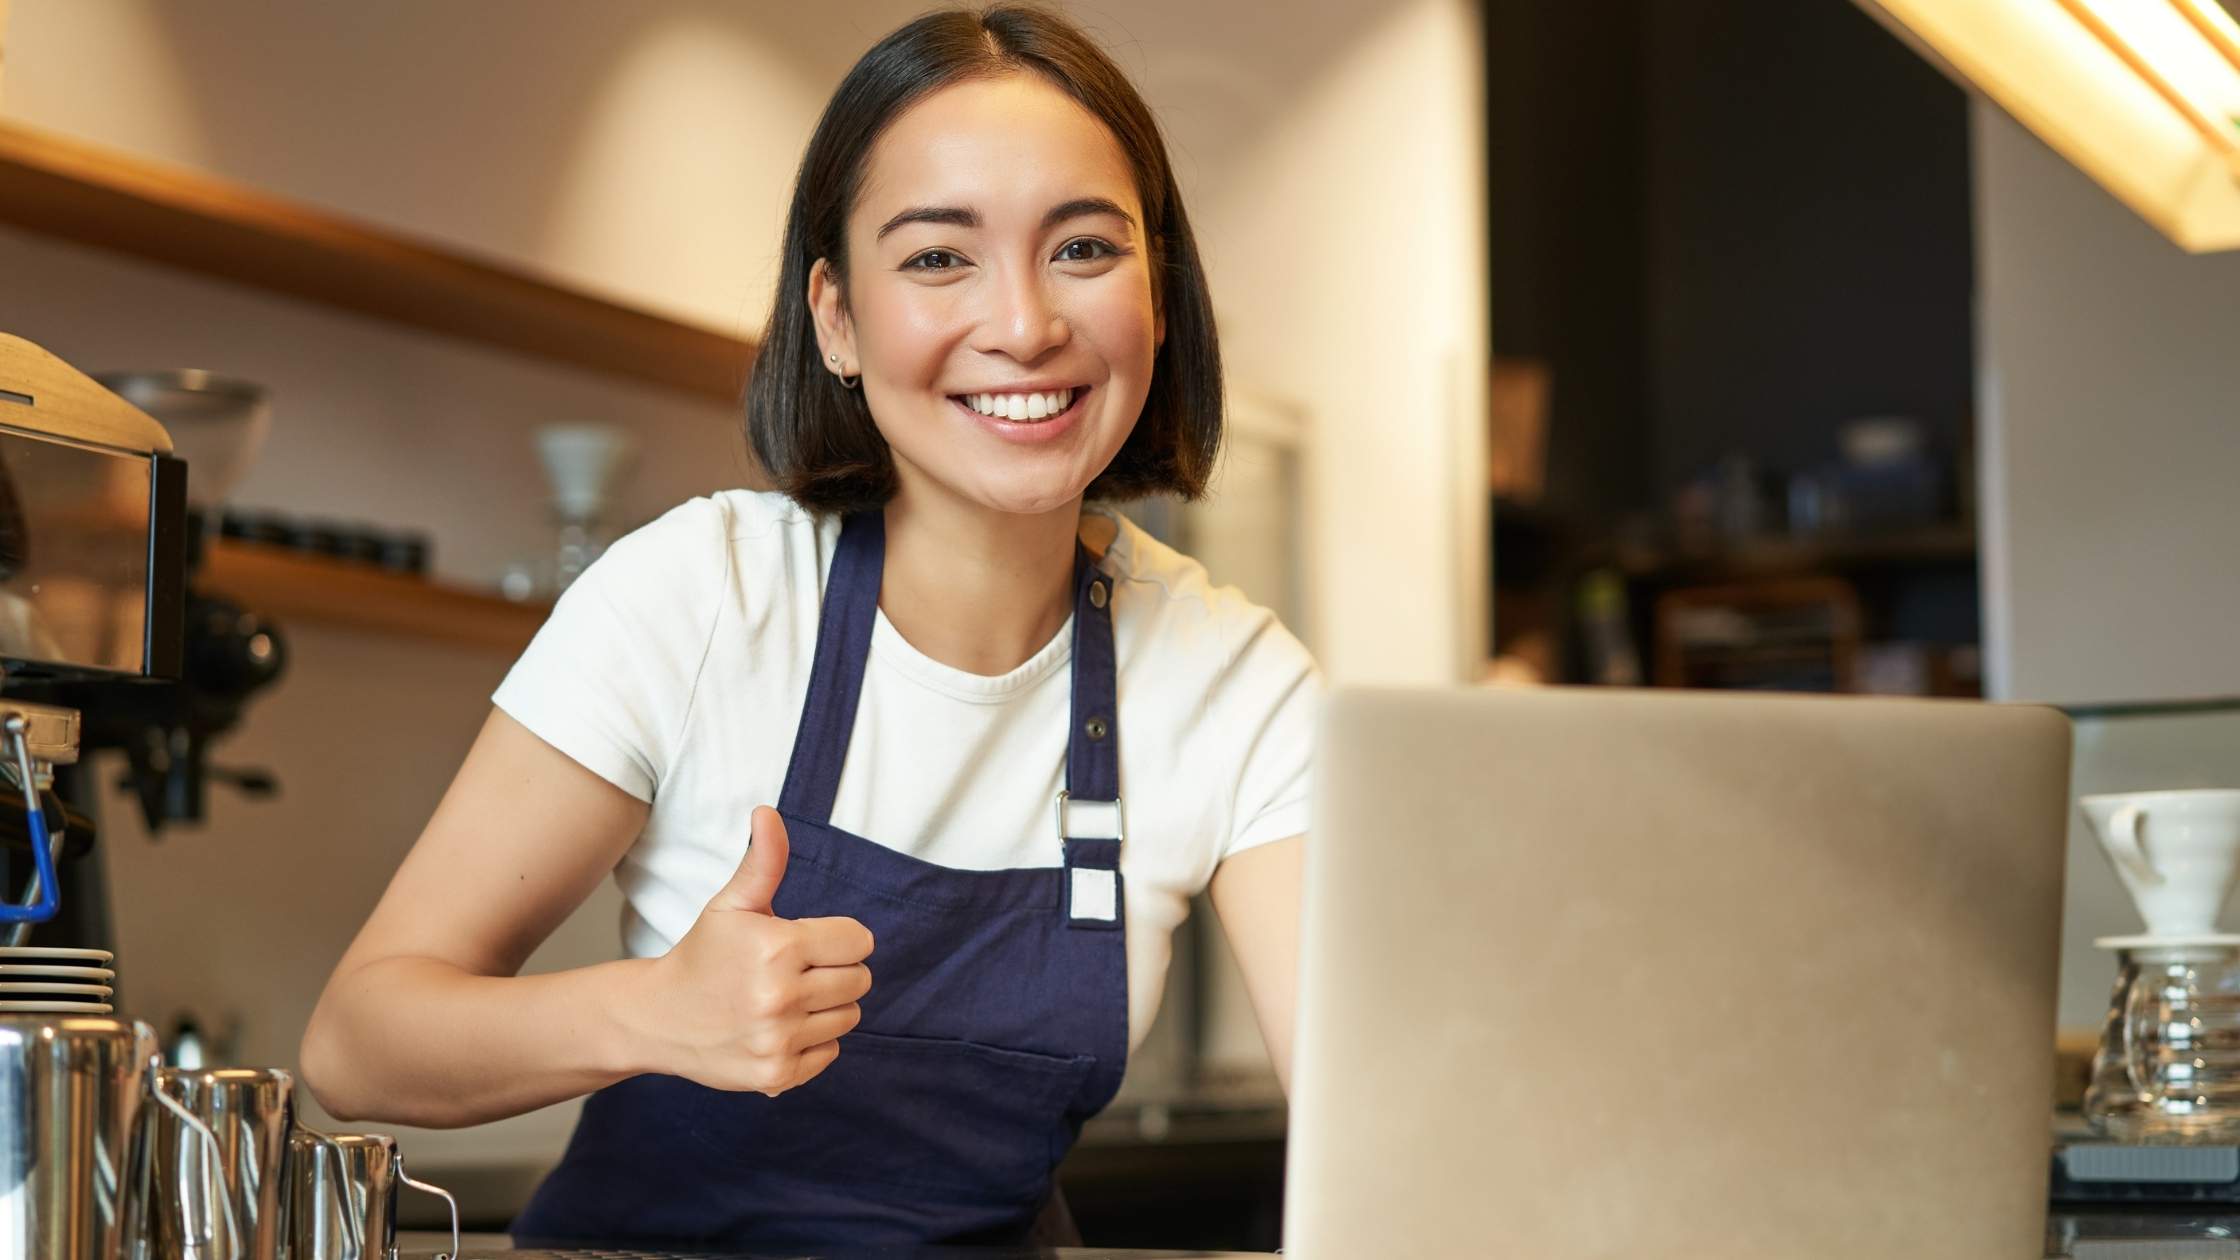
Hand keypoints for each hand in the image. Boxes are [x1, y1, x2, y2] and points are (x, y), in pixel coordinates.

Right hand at [641, 806, 873, 1095]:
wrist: (657, 1018)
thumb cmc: (703, 954)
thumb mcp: (731, 905)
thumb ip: (763, 862)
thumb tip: (768, 813)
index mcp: (778, 948)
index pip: (859, 941)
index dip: (839, 938)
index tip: (809, 942)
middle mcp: (780, 997)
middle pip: (859, 980)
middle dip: (836, 971)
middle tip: (798, 971)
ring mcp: (778, 1040)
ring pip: (849, 1017)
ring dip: (827, 1007)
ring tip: (787, 999)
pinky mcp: (777, 1075)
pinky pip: (830, 1053)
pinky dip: (813, 1042)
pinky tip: (779, 1028)